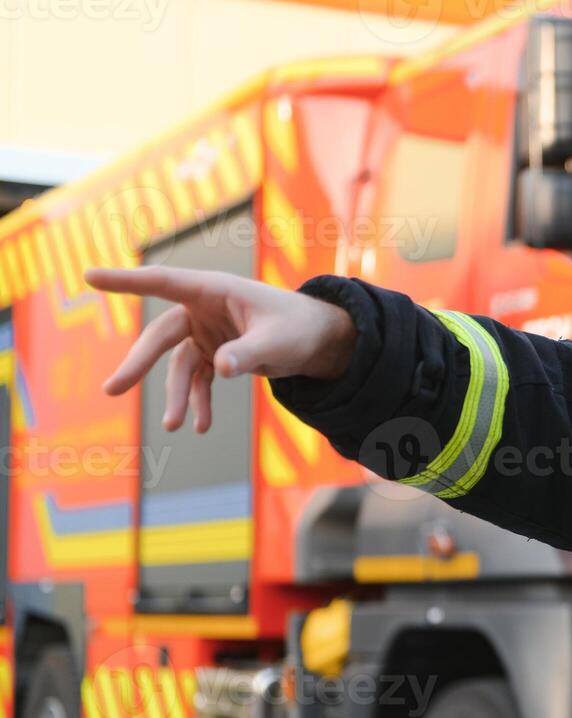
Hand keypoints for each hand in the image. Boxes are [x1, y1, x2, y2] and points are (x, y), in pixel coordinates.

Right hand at [86, 266, 355, 433]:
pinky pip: (199, 380)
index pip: (162, 283)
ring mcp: (208, 333)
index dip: (126, 281)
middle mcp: (204, 310)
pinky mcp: (217, 355)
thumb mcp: (277, 342)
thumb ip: (248, 353)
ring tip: (176, 426)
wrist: (321, 341)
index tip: (89, 277)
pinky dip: (199, 401)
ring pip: (180, 366)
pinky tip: (200, 425)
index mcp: (214, 291)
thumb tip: (221, 369)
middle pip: (161, 336)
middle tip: (112, 388)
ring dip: (178, 396)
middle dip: (139, 364)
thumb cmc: (300, 328)